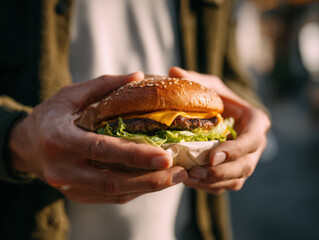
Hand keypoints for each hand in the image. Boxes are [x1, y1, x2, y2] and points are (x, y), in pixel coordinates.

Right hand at [9, 72, 187, 202]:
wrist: (25, 144)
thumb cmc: (50, 115)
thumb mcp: (70, 94)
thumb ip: (104, 85)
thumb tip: (140, 77)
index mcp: (61, 139)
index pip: (102, 149)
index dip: (135, 155)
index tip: (166, 157)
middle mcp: (64, 168)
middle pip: (112, 181)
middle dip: (150, 179)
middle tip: (180, 172)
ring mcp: (69, 186)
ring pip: (114, 193)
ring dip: (147, 187)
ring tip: (176, 177)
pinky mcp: (76, 194)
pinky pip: (110, 196)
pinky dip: (135, 189)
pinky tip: (155, 180)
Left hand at [169, 67, 269, 193]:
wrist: (223, 115)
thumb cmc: (218, 98)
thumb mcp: (210, 87)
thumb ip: (195, 81)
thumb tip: (173, 71)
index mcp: (256, 123)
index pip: (252, 140)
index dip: (234, 150)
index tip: (212, 156)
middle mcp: (256, 145)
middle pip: (245, 166)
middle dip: (220, 171)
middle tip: (195, 171)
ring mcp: (247, 161)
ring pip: (236, 180)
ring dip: (213, 182)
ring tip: (188, 177)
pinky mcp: (235, 172)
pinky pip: (225, 186)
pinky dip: (208, 186)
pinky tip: (189, 180)